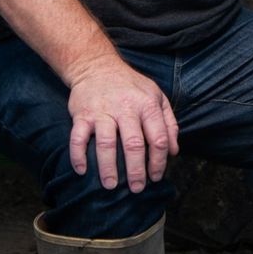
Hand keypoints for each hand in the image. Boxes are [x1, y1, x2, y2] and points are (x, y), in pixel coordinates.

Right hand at [65, 57, 179, 191]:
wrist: (97, 66)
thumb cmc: (130, 86)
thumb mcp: (156, 96)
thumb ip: (169, 123)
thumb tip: (175, 151)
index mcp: (147, 105)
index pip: (158, 138)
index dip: (159, 161)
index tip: (156, 177)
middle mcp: (126, 107)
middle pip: (134, 144)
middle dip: (136, 170)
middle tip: (136, 188)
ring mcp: (102, 111)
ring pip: (106, 143)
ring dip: (108, 168)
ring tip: (110, 185)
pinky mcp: (82, 114)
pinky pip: (77, 137)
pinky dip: (78, 155)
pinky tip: (82, 170)